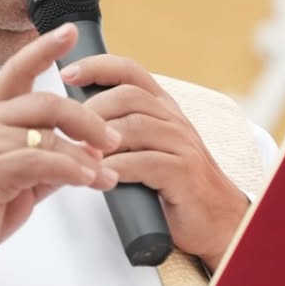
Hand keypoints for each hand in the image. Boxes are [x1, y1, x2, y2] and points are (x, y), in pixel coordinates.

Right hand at [0, 23, 120, 285]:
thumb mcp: (12, 176)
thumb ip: (45, 159)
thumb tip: (85, 155)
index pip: (17, 69)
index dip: (44, 48)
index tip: (68, 31)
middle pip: (48, 102)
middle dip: (88, 119)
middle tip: (114, 138)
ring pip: (49, 133)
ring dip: (87, 154)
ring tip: (108, 173)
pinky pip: (42, 161)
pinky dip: (72, 169)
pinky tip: (88, 180)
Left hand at [61, 55, 248, 269]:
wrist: (218, 220)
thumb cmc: (174, 184)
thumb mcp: (147, 147)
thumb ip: (121, 129)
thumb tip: (74, 119)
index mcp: (162, 107)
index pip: (130, 71)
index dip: (97, 66)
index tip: (66, 72)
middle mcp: (174, 119)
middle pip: (127, 96)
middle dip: (92, 109)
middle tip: (66, 128)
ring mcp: (182, 144)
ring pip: (135, 126)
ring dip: (101, 139)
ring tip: (79, 152)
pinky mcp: (185, 173)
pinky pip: (145, 162)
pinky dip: (118, 167)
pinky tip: (101, 175)